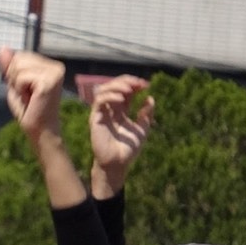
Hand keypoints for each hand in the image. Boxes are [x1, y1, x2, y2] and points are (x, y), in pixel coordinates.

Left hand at [0, 47, 64, 142]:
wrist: (40, 131)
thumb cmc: (29, 110)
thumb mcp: (15, 83)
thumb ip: (9, 65)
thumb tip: (3, 48)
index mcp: (51, 65)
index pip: (21, 56)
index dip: (15, 74)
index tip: (26, 89)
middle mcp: (57, 66)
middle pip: (19, 58)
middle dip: (15, 78)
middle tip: (27, 95)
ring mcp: (55, 73)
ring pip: (19, 67)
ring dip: (17, 85)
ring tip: (29, 97)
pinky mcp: (49, 81)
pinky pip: (21, 77)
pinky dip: (20, 89)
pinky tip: (30, 99)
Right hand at [88, 74, 154, 192]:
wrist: (118, 163)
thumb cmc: (128, 149)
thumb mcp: (142, 129)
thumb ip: (146, 114)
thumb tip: (150, 98)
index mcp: (121, 110)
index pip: (125, 90)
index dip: (134, 84)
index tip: (146, 85)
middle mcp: (110, 109)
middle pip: (114, 86)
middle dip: (126, 81)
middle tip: (138, 83)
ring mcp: (102, 112)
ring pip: (104, 89)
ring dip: (117, 85)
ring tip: (129, 88)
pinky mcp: (95, 118)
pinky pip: (99, 101)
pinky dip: (110, 96)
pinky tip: (121, 98)